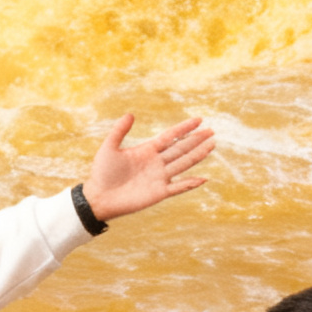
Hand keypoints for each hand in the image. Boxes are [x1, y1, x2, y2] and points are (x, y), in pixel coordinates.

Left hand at [82, 113, 214, 221]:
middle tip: (211, 131)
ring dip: (198, 155)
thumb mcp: (109, 148)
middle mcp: (156, 162)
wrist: (99, 197)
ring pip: (183, 163)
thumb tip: (130, 114)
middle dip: (196, 140)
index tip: (199, 119)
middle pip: (180, 148)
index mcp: (147, 150)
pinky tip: (203, 179)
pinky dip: (190, 183)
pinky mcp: (159, 192)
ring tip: (212, 145)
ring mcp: (159, 177)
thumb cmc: (102, 173)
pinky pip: (178, 187)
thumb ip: (119, 131)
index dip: (184, 128)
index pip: (170, 136)